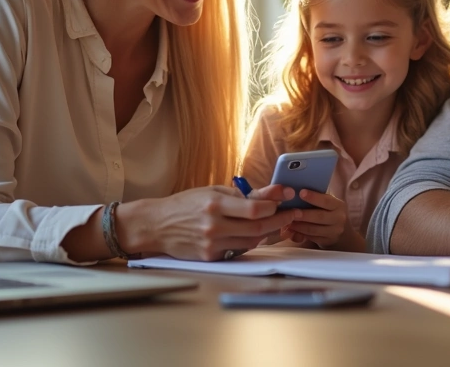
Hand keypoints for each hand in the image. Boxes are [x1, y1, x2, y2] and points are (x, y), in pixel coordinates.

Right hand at [121, 185, 296, 261]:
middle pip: (258, 228)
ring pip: (252, 242)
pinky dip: (250, 242)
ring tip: (277, 222)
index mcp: (215, 205)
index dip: (275, 206)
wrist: (157, 225)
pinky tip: (254, 233)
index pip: (255, 209)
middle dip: (280, 221)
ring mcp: (212, 244)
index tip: (287, 200)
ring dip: (268, 233)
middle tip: (292, 214)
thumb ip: (243, 195)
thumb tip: (273, 192)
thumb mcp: (213, 192)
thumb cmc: (186, 204)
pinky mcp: (211, 257)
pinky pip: (239, 250)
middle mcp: (214, 226)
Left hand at [280, 190, 356, 249]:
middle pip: (319, 216)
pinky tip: (292, 230)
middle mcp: (339, 218)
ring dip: (299, 226)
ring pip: (314, 229)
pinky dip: (301, 234)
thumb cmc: (328, 210)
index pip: (326, 200)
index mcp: (338, 205)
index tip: (301, 192)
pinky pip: (312, 238)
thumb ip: (317, 197)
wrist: (340, 229)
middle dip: (304, 214)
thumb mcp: (327, 202)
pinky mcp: (328, 241)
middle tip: (291, 211)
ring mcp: (334, 231)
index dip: (314, 197)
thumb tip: (297, 189)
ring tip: (288, 221)